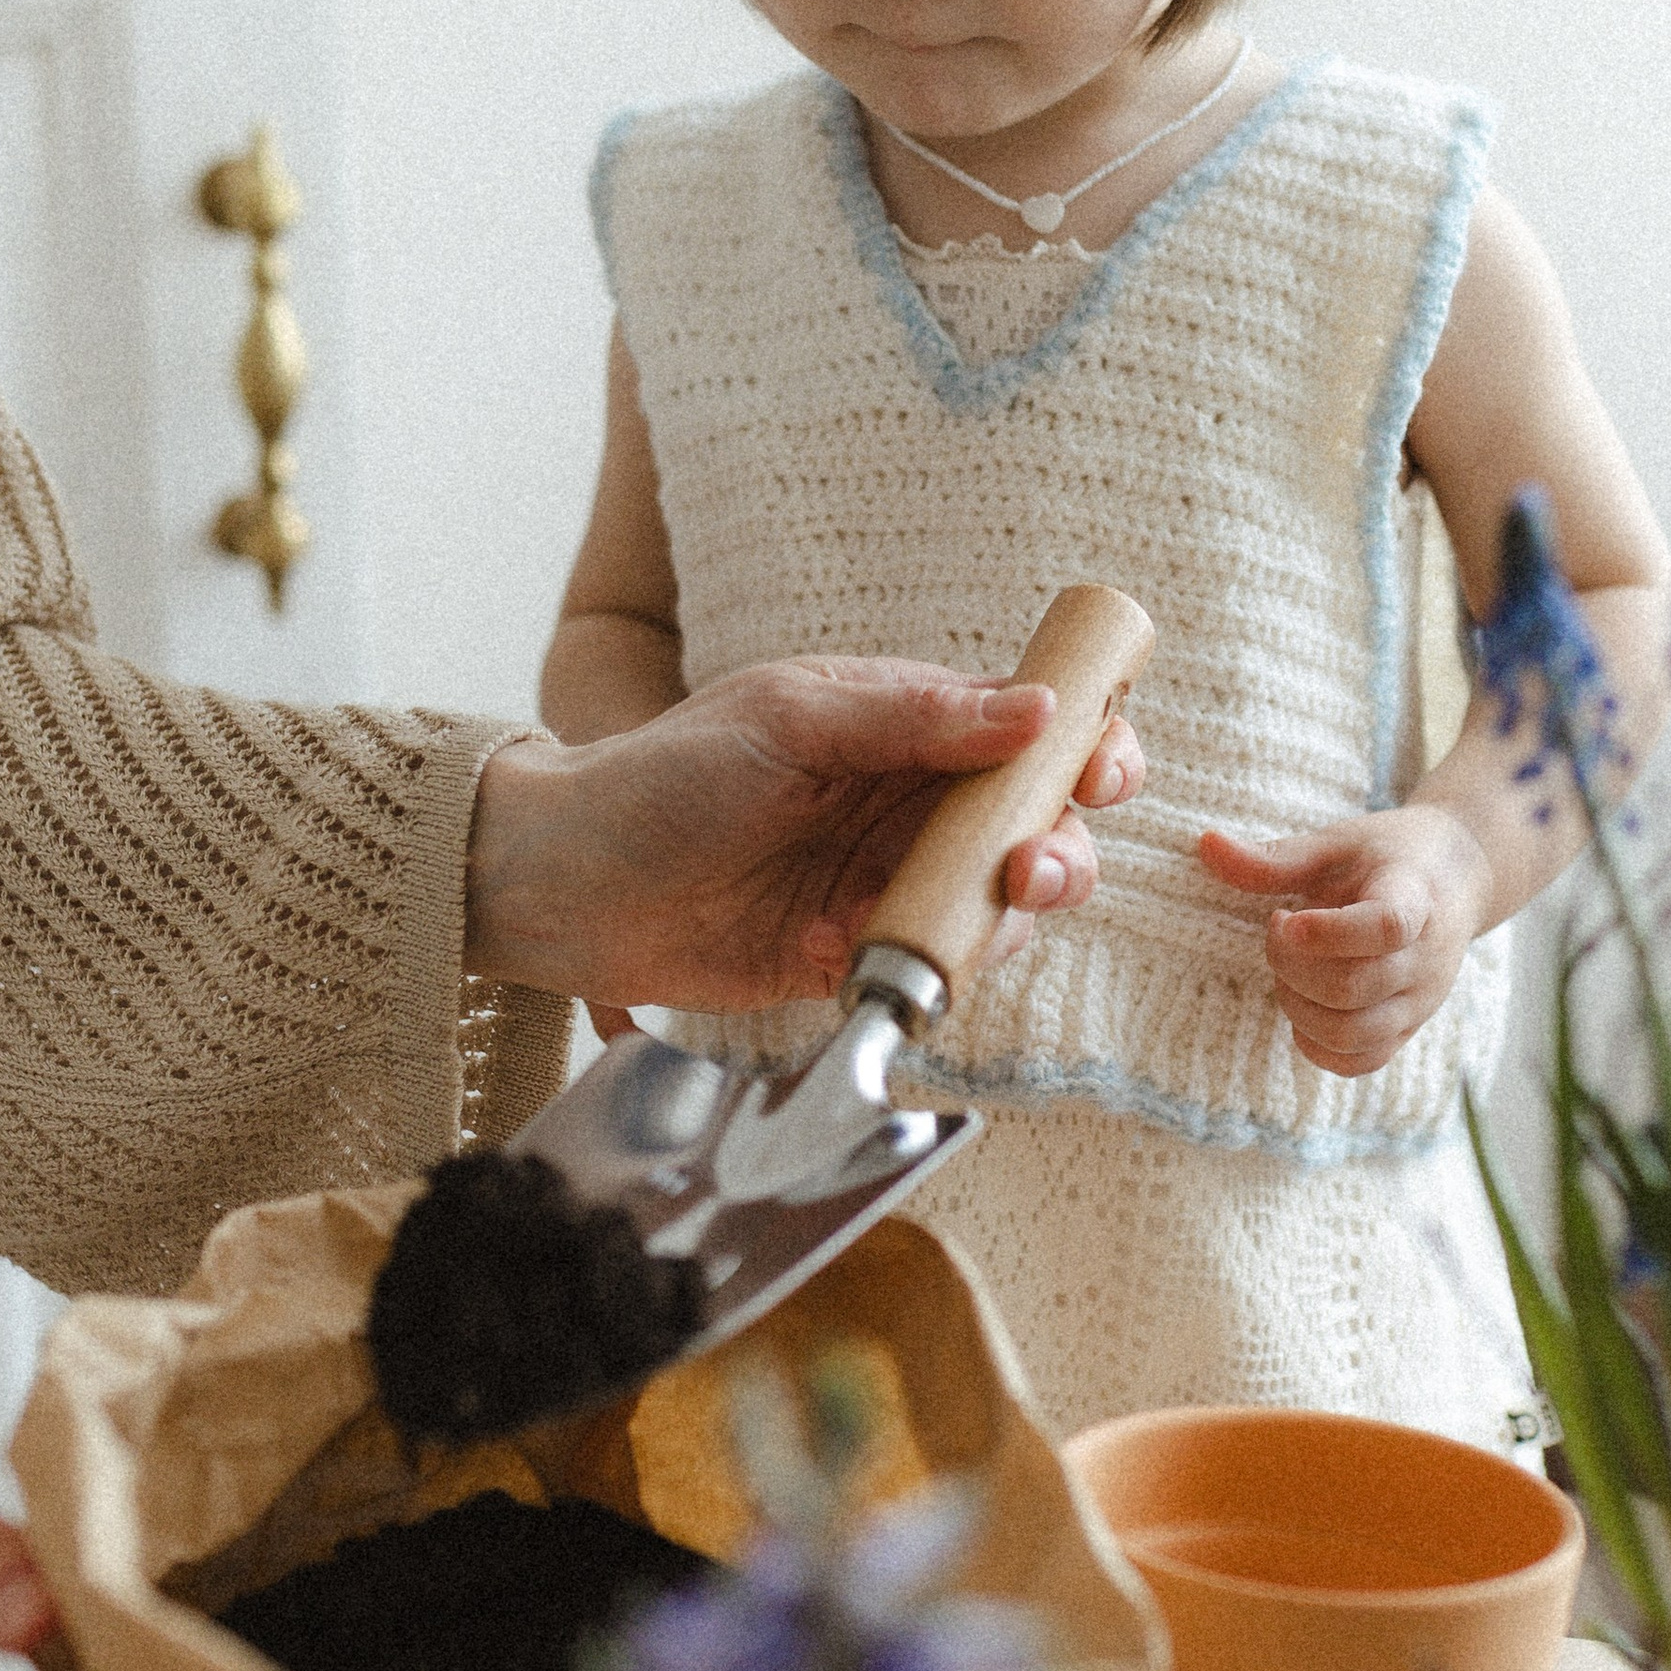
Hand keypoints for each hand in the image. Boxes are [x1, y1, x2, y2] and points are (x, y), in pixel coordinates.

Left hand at [468, 660, 1143, 1014]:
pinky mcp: (859, 950)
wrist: (569, 880)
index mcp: (901, 720)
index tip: (1101, 765)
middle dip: (1063, 837)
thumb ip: (913, 717)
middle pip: (1034, 817)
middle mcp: (907, 798)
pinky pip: (940, 958)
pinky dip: (955, 962)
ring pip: (1001, 894)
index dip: (1082, 741)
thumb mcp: (789, 718)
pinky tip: (930, 956)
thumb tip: (1038, 708)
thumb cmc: (665, 774)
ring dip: (1023, 902)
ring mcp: (886, 876)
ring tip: (1003, 901)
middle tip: (1037, 860)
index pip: (1024, 722)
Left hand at [1199, 802, 1493, 1077]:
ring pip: (1352, 1033)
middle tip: (1278, 931)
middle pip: (1353, 988)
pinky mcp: (1408, 1028)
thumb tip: (1204, 845)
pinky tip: (1303, 1002)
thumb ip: (1275, 857)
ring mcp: (1420, 1001)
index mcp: (1414, 898)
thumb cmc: (1389, 855)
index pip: (1386, 927)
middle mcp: (1425, 958)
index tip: (1285, 919)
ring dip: (1298, 1007)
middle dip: (1291, 967)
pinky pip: (1361, 1061)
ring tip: (1290, 968)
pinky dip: (1317, 1045)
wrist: (1460, 876)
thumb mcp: (1337, 844)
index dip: (1330, 932)